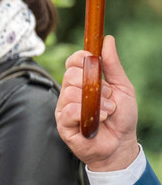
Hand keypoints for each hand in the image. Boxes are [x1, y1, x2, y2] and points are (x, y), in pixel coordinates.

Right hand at [55, 35, 138, 170]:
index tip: (93, 61)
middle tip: (107, 96)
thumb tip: (107, 40)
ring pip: (70, 92)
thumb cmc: (122, 118)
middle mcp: (70, 93)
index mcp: (82, 82)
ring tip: (106, 112)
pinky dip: (87, 114)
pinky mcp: (62, 123)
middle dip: (93, 84)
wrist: (121, 145)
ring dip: (95, 102)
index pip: (72, 62)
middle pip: (70, 74)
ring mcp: (64, 108)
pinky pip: (69, 110)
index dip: (81, 58)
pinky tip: (98, 121)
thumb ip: (112, 65)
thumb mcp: (123, 87)